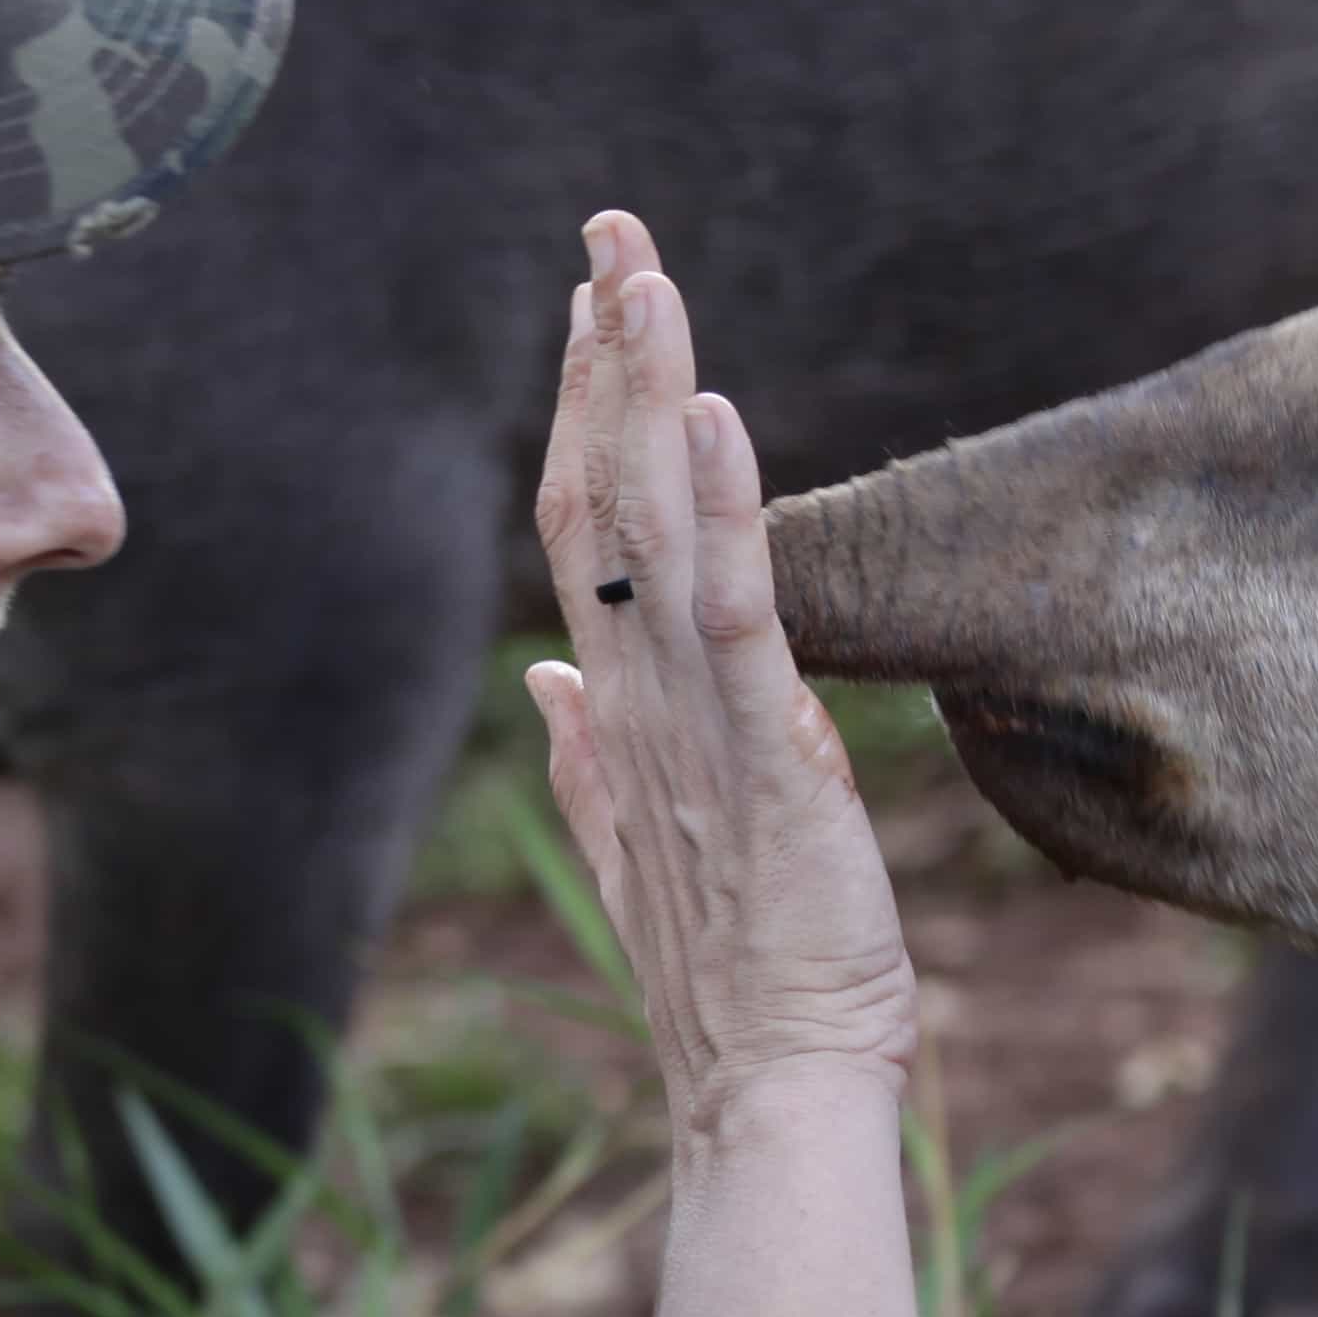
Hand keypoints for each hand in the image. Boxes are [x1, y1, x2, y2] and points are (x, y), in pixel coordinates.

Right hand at [524, 212, 917, 1134]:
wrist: (769, 1085)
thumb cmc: (735, 975)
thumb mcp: (645, 847)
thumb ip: (588, 755)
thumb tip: (548, 682)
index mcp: (617, 708)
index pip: (580, 527)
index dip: (578, 409)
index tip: (589, 304)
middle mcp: (636, 694)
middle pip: (597, 492)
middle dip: (601, 356)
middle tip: (611, 231)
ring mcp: (691, 719)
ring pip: (650, 524)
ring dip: (643, 392)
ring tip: (640, 275)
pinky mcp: (764, 750)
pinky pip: (733, 606)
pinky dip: (717, 504)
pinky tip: (707, 410)